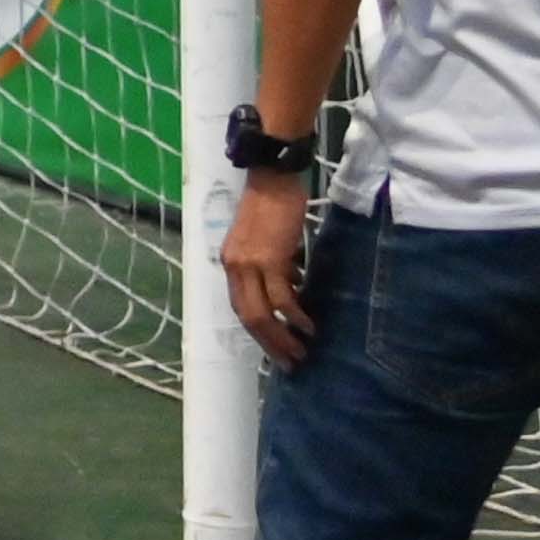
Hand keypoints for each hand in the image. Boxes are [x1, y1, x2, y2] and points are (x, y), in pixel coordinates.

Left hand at [224, 172, 318, 368]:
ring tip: (302, 352)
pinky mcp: (269, 258)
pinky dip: (295, 314)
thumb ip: (275, 266)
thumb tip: (293, 287)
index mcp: (231, 264)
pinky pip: (282, 296)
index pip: (241, 308)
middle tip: (290, 363)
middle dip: (270, 344)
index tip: (276, 350)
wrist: (272, 176)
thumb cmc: (274, 205)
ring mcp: (249, 264)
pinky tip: (308, 326)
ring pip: (262, 313)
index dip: (258, 332)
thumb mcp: (268, 241)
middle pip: (248, 317)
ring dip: (283, 336)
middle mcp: (234, 267)